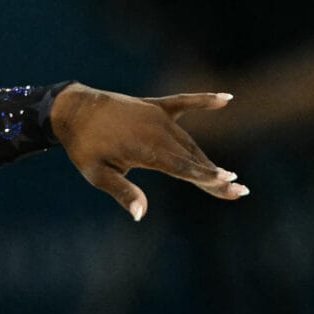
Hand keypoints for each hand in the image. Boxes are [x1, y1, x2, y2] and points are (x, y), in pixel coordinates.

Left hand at [51, 84, 247, 221]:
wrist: (73, 110)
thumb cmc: (84, 147)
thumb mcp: (97, 174)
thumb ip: (122, 192)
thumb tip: (140, 214)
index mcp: (147, 149)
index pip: (185, 168)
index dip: (208, 177)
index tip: (232, 184)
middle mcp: (158, 131)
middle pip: (193, 157)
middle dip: (215, 175)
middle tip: (240, 191)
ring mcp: (159, 116)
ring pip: (190, 141)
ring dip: (207, 158)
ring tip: (226, 176)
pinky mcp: (155, 106)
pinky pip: (185, 101)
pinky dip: (205, 100)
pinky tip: (226, 99)